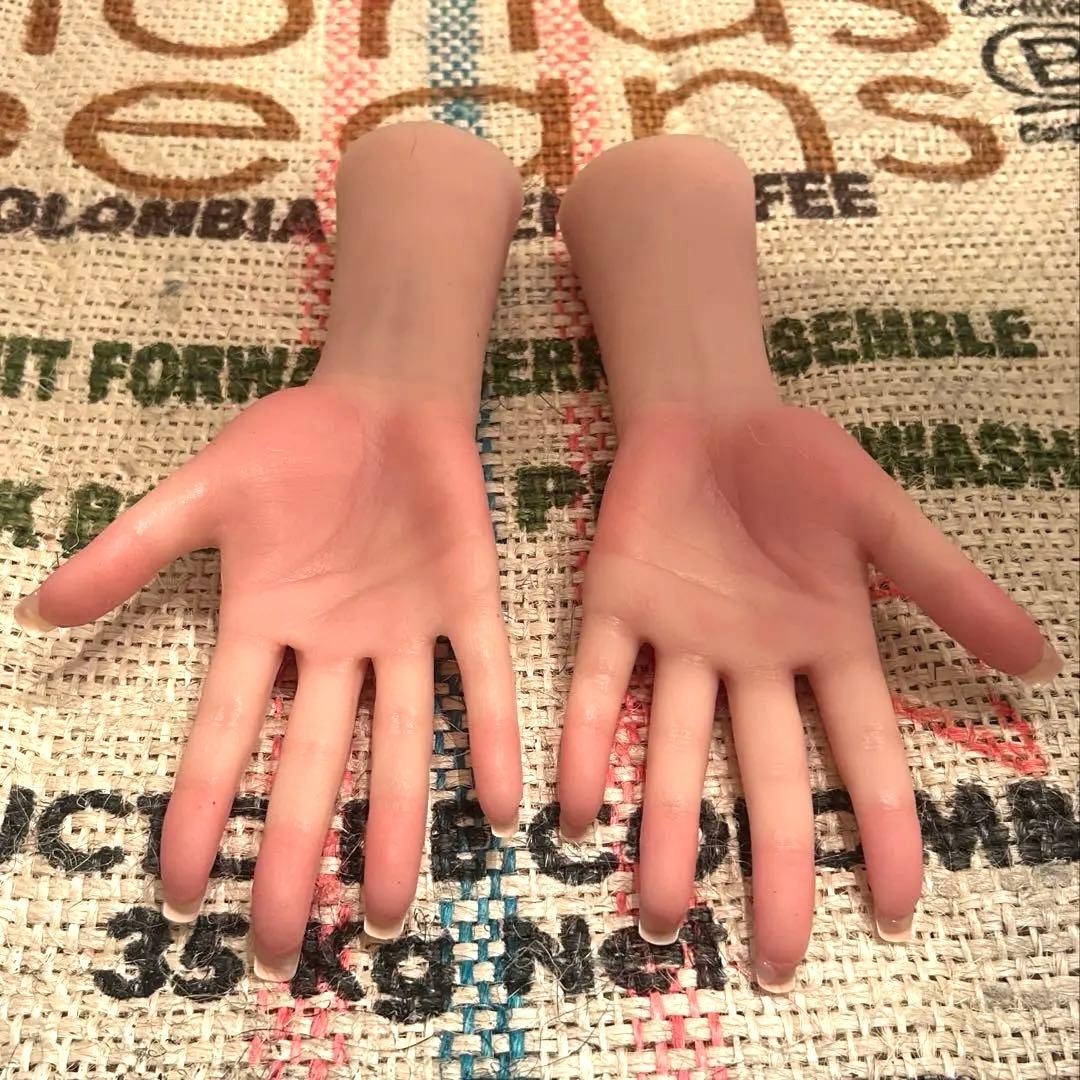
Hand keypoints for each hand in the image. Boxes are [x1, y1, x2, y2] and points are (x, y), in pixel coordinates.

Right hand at [17, 381, 520, 977]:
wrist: (380, 398)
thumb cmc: (290, 445)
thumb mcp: (202, 496)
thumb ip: (131, 551)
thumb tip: (37, 609)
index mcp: (265, 627)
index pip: (227, 735)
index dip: (207, 809)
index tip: (184, 893)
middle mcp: (334, 648)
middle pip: (314, 763)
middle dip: (300, 851)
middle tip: (286, 948)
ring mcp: (405, 629)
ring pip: (400, 737)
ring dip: (399, 819)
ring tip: (395, 908)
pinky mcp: (468, 598)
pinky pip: (480, 676)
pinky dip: (489, 734)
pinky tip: (497, 805)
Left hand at [557, 401, 1057, 989]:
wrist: (709, 410)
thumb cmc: (798, 462)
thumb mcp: (880, 518)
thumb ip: (944, 584)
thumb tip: (1039, 657)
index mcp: (825, 646)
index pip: (860, 752)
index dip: (877, 828)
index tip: (893, 909)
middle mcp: (752, 665)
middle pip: (766, 776)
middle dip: (771, 865)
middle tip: (776, 960)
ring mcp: (680, 642)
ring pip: (672, 747)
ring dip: (665, 828)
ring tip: (660, 913)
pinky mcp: (615, 609)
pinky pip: (597, 684)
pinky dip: (584, 740)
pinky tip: (576, 807)